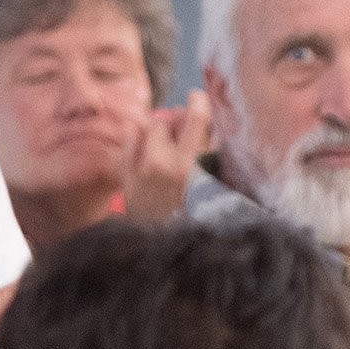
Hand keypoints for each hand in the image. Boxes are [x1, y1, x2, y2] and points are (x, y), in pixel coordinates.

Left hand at [122, 88, 211, 227]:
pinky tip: (147, 147)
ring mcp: (146, 170)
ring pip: (151, 126)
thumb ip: (216, 158)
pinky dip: (139, 136)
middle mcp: (171, 164)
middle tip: (184, 131)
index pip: (198, 116)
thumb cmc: (202, 220)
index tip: (197, 97)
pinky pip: (130, 137)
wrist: (171, 251)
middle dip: (178, 121)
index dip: (198, 101)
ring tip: (167, 144)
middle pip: (172, 119)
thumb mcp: (220, 190)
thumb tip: (210, 128)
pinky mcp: (129, 176)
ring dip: (160, 130)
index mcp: (199, 166)